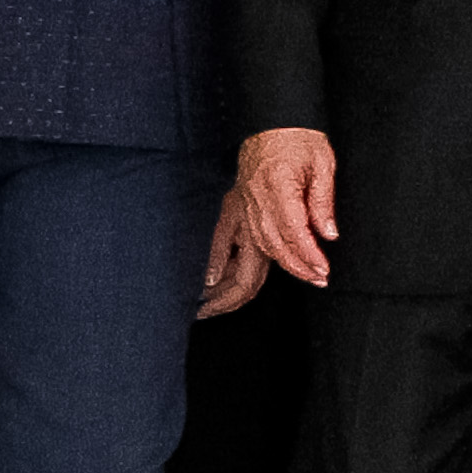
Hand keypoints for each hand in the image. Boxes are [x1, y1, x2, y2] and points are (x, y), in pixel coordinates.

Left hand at [199, 187, 270, 316]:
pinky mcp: (257, 236)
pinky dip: (228, 274)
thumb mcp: (226, 216)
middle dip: (224, 303)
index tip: (203, 311)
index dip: (224, 303)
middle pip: (246, 288)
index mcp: (255, 247)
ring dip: (226, 290)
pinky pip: (246, 263)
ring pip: (246, 278)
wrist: (271, 160)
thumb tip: (210, 281)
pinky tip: (214, 277)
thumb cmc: (246, 184)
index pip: (243, 286)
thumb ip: (219, 250)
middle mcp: (262, 249)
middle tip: (200, 311)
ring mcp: (261, 244)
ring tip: (202, 298)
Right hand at [238, 127, 338, 287]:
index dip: (309, 254)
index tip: (323, 268)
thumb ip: (323, 202)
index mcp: (277, 183)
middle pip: (275, 243)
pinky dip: (245, 257)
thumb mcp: (323, 163)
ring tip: (304, 274)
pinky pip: (238, 237)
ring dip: (281, 264)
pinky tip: (247, 271)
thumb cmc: (298, 137)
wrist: (271, 121)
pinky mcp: (239, 205)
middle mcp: (256, 197)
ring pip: (259, 244)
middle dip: (298, 266)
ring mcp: (244, 202)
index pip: (294, 230)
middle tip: (319, 278)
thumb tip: (328, 234)